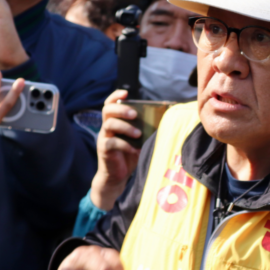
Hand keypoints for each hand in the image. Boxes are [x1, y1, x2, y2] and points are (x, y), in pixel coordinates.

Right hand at [91, 90, 141, 210]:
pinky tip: (134, 150)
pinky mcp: (103, 150)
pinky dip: (124, 144)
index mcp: (115, 121)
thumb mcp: (139, 140)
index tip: (126, 93)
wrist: (117, 176)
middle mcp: (107, 127)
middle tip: (135, 115)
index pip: (110, 103)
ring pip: (109, 124)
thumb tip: (166, 121)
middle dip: (121, 109)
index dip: (116, 96)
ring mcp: (104, 137)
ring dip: (125, 127)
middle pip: (107, 110)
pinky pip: (111, 142)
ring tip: (138, 134)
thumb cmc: (129, 155)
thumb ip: (145, 129)